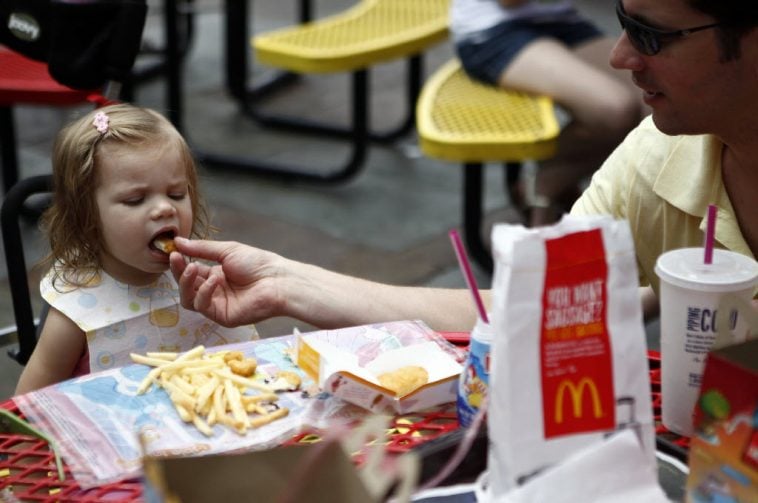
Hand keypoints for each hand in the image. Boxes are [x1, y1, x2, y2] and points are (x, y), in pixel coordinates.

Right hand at [169, 238, 284, 326]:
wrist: (277, 280)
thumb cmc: (257, 263)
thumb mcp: (227, 251)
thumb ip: (202, 249)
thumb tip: (178, 241)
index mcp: (215, 275)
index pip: (190, 272)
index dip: (179, 263)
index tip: (173, 252)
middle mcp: (214, 291)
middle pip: (186, 286)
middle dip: (179, 272)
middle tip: (177, 259)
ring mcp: (217, 305)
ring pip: (188, 299)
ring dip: (186, 283)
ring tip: (193, 268)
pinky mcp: (221, 316)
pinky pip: (202, 307)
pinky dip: (203, 293)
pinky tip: (213, 282)